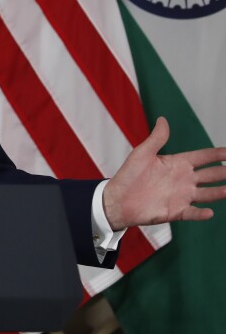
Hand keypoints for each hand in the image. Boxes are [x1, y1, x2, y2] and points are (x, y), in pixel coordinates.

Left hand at [103, 117, 225, 230]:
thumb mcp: (142, 153)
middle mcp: (184, 180)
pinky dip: (201, 213)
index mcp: (177, 163)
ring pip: (208, 193)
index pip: (203, 157)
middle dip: (225, 172)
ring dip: (221, 191)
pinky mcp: (176, 211)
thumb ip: (156, 138)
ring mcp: (182, 196)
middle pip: (211, 174)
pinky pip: (192, 213)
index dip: (218, 154)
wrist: (118, 199)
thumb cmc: (129, 175)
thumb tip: (163, 119)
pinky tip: (209, 212)